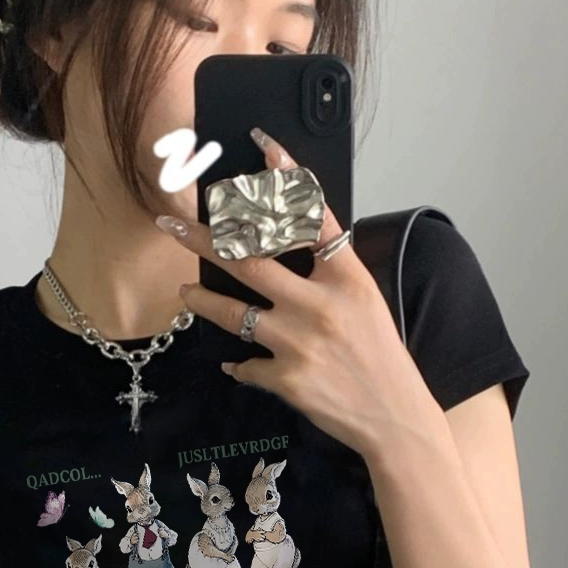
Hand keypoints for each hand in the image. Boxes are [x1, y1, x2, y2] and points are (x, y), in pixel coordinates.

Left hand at [156, 128, 426, 455]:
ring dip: (203, 300)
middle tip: (172, 223)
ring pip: (233, 313)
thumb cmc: (381, 358)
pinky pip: (245, 364)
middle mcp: (320, 305)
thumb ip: (329, 273)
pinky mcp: (286, 379)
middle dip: (204, 238)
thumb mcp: (365, 302)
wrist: (395, 418)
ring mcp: (299, 342)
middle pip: (249, 260)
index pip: (314, 216)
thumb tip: (287, 244)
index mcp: (346, 279)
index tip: (265, 148)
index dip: (289, 179)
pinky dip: (238, 363)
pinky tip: (234, 363)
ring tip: (186, 293)